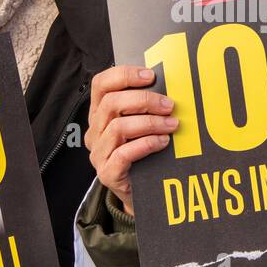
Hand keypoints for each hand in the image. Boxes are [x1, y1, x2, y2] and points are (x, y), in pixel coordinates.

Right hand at [84, 65, 176, 216]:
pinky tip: (162, 142)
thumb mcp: (140, 125)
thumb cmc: (142, 153)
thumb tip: (168, 88)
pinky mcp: (107, 173)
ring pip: (118, 128)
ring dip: (150, 123)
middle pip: (111, 103)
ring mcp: (98, 153)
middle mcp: (94, 131)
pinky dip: (146, 144)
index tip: (150, 75)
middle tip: (169, 105)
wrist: (140, 191)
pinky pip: (123, 154)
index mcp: (100, 113)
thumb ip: (145, 107)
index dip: (124, 75)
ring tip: (172, 125)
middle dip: (144, 100)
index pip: (101, 84)